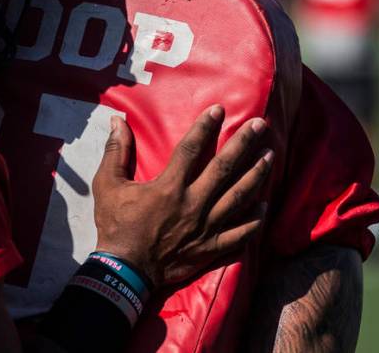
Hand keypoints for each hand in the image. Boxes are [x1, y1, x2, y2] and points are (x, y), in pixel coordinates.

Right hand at [92, 105, 271, 286]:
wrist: (125, 269)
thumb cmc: (115, 224)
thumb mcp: (108, 184)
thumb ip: (116, 152)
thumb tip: (118, 121)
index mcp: (169, 186)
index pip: (191, 149)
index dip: (206, 127)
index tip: (219, 109)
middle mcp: (193, 203)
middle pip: (225, 168)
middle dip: (244, 144)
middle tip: (261, 125)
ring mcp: (206, 227)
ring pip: (239, 197)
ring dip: (257, 175)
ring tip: (270, 156)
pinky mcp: (211, 247)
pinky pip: (240, 233)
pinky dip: (255, 220)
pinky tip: (265, 205)